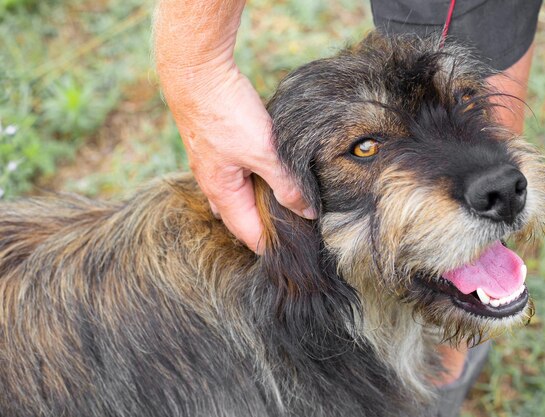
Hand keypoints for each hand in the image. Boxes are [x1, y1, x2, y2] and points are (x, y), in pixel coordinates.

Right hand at [158, 60, 315, 252]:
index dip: (270, 245)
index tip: (293, 253)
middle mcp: (212, 183)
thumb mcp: (264, 153)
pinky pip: (235, 176)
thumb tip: (306, 212)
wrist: (196, 73)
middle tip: (293, 232)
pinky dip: (251, 183)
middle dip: (264, 227)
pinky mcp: (216, 147)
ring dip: (257, 204)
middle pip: (240, 218)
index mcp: (222, 192)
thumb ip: (286, 183)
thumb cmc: (226, 114)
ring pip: (236, 196)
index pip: (247, 233)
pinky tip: (265, 175)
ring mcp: (212, 165)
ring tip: (282, 208)